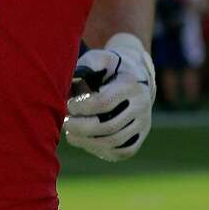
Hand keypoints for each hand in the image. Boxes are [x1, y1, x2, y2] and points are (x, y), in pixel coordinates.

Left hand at [65, 33, 156, 161]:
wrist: (137, 74)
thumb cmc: (110, 66)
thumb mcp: (100, 58)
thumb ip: (87, 64)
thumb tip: (72, 79)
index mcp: (130, 84)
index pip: (104, 103)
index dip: (82, 107)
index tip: (69, 105)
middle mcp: (141, 105)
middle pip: (109, 126)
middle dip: (81, 127)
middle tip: (65, 123)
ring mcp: (144, 122)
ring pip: (115, 142)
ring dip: (88, 142)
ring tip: (70, 135)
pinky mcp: (141, 135)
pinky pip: (123, 151)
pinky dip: (102, 151)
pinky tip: (86, 142)